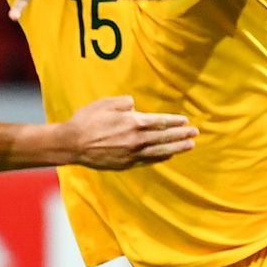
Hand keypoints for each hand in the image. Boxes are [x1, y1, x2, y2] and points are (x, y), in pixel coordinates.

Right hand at [65, 96, 196, 169]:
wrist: (72, 144)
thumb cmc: (86, 121)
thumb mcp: (105, 104)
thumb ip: (123, 103)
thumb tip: (134, 106)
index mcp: (132, 122)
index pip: (160, 122)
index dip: (174, 121)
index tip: (185, 121)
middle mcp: (136, 139)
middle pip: (164, 137)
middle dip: (181, 135)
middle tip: (195, 133)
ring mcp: (131, 154)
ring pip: (159, 151)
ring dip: (176, 148)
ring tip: (190, 146)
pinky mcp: (125, 164)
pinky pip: (148, 160)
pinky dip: (160, 158)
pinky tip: (169, 156)